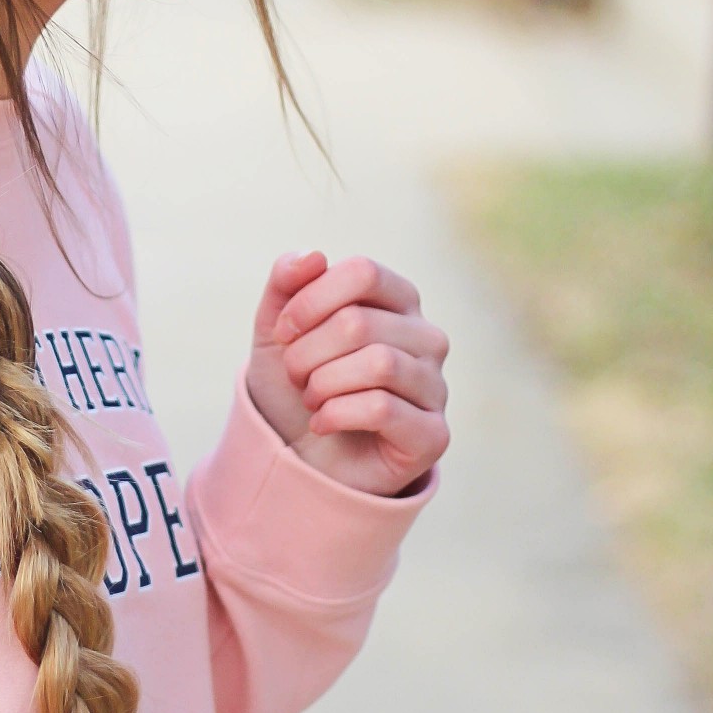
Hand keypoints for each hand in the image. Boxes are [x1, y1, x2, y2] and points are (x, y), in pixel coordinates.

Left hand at [245, 250, 449, 499]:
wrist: (301, 457)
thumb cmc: (296, 385)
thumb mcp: (277, 330)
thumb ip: (286, 284)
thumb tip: (312, 256)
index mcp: (398, 301)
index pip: (363, 272)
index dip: (311, 300)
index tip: (283, 332)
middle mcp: (427, 338)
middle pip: (360, 322)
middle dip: (308, 351)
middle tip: (295, 375)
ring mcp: (436, 387)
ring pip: (378, 363)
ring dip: (323, 383)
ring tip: (311, 398)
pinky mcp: (433, 435)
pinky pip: (383, 408)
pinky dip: (337, 414)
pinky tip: (322, 423)